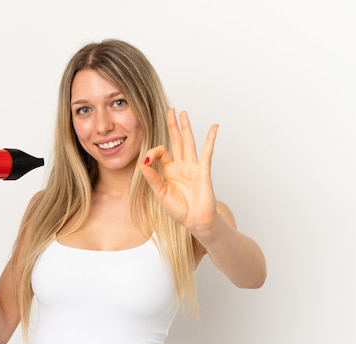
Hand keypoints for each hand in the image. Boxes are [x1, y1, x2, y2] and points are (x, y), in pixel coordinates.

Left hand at [137, 108, 218, 236]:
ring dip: (186, 128)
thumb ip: (152, 177)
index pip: (161, 152)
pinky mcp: (203, 171)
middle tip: (171, 110)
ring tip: (184, 113)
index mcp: (169, 171)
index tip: (148, 160)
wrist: (195, 221)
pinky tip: (213, 127)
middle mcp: (181, 166)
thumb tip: (142, 162)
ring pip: (189, 142)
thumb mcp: (160, 193)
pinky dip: (210, 139)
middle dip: (173, 125)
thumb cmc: (179, 210)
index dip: (153, 152)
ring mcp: (193, 167)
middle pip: (176, 141)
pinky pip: (207, 152)